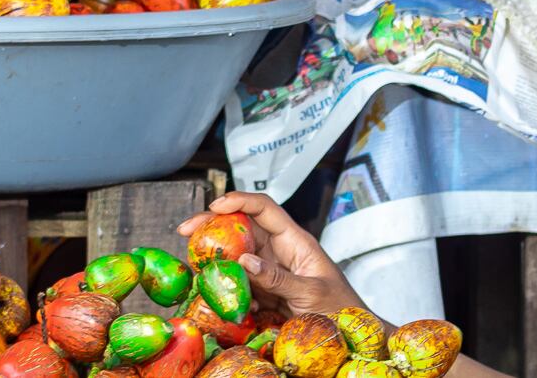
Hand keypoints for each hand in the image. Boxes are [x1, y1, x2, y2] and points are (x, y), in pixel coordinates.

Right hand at [178, 191, 367, 317]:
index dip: (240, 201)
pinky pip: (240, 284)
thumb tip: (244, 260)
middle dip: (214, 226)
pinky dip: (225, 287)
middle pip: (244, 229)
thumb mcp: (311, 293)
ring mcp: (272, 271)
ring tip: (193, 262)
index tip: (215, 206)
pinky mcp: (265, 292)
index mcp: (296, 241)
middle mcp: (281, 251)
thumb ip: (278, 279)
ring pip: (237, 256)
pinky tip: (213, 294)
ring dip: (215, 258)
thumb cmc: (341, 309)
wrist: (351, 334)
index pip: (266, 209)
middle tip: (185, 231)